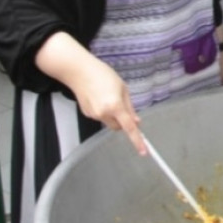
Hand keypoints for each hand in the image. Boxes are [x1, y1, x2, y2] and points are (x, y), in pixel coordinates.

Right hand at [34, 32, 144, 154]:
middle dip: (123, 120)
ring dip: (112, 114)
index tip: (144, 151)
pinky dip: (103, 111)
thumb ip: (130, 107)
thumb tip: (136, 121)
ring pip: (109, 122)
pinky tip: (98, 97)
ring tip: (107, 96)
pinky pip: (100, 117)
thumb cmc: (102, 75)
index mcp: (115, 106)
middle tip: (122, 104)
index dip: (137, 140)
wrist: (79, 71)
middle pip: (118, 126)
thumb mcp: (122, 88)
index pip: (129, 127)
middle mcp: (103, 114)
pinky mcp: (87, 114)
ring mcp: (93, 115)